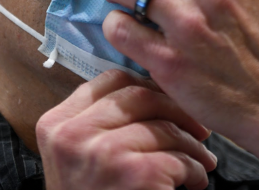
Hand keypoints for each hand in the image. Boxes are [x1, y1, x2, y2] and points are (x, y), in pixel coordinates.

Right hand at [35, 69, 217, 189]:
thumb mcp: (77, 158)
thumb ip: (100, 123)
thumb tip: (152, 91)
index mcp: (57, 123)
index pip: (111, 80)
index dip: (148, 86)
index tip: (169, 102)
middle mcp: (72, 134)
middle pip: (140, 95)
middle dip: (178, 110)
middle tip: (199, 129)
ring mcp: (99, 153)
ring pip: (163, 128)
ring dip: (193, 146)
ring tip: (201, 162)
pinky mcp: (129, 174)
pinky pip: (176, 160)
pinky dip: (193, 171)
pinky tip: (194, 183)